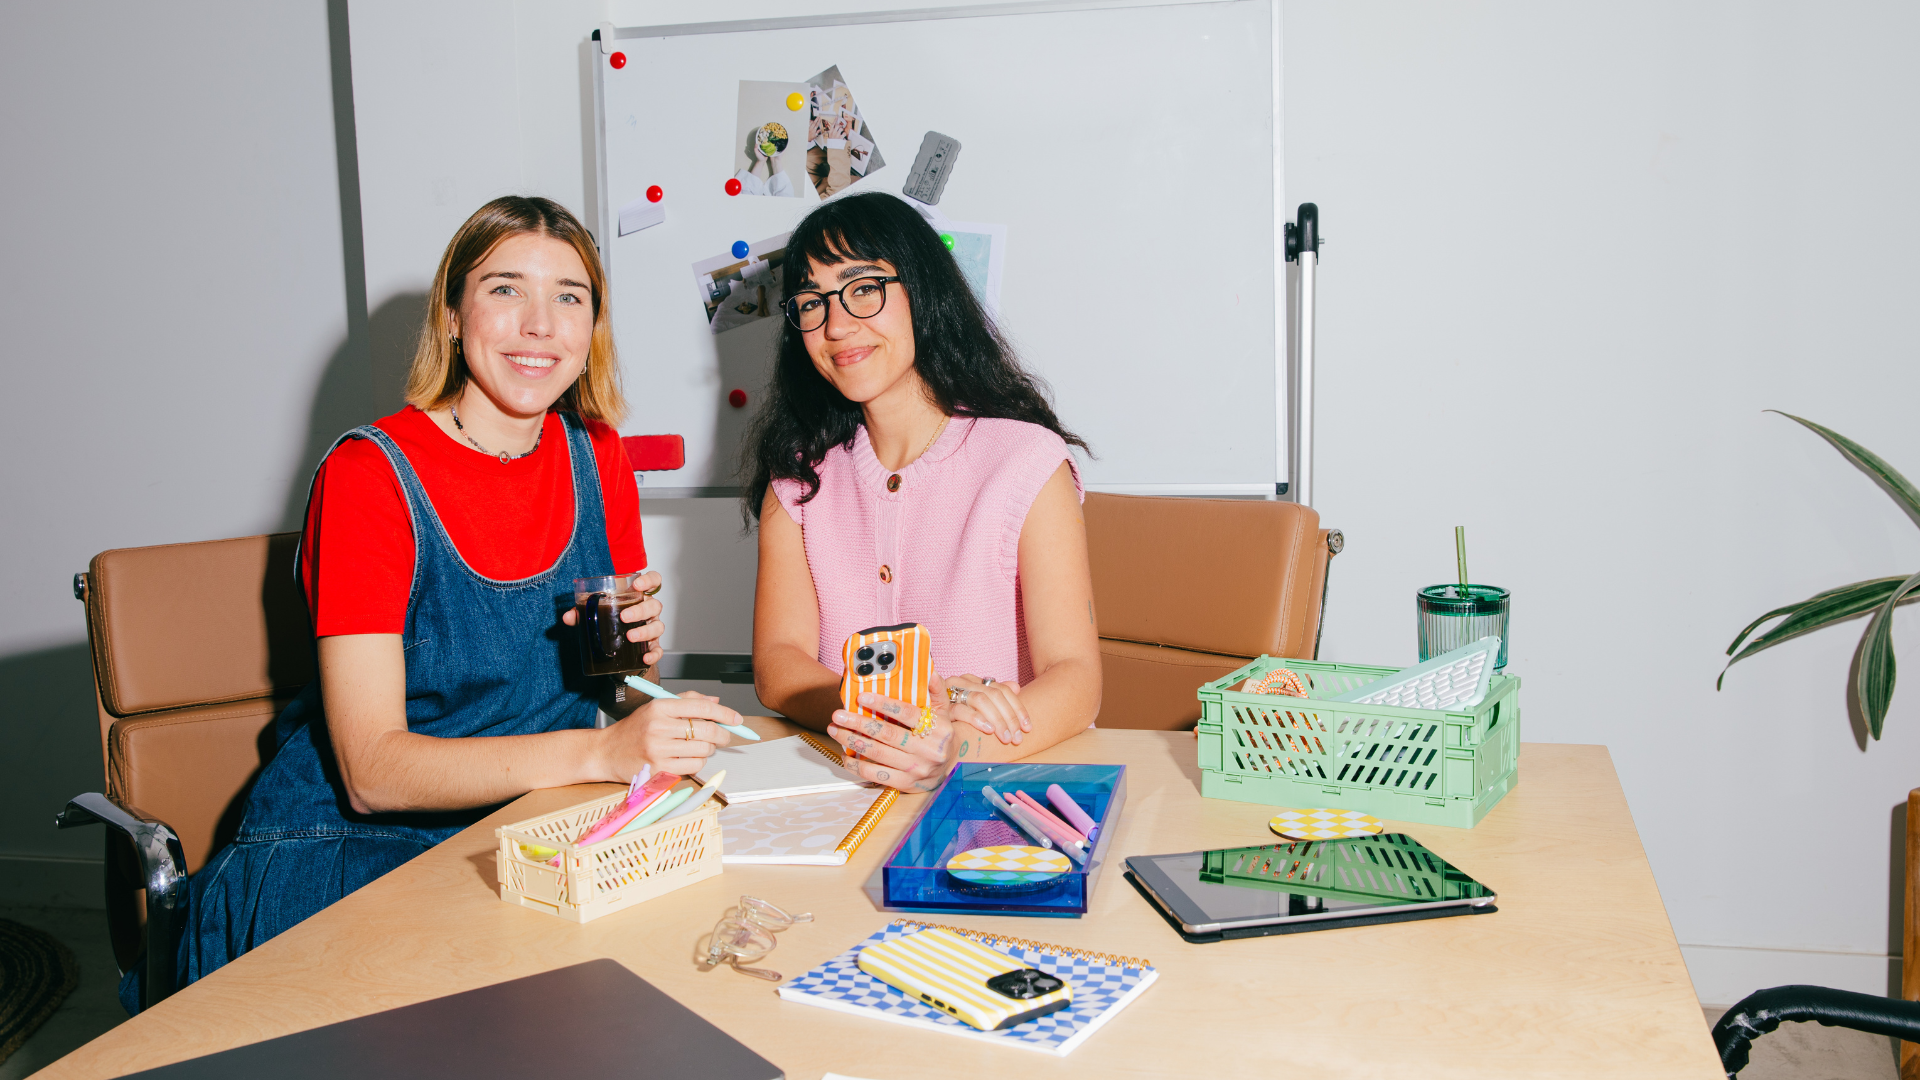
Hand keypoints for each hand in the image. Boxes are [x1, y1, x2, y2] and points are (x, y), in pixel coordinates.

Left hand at [560, 570, 663, 666]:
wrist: (620, 653)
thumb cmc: (613, 625)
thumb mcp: (597, 615)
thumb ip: (582, 613)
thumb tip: (568, 616)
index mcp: (637, 598)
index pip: (653, 581)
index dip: (649, 580)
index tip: (637, 585)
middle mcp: (648, 611)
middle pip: (654, 605)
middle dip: (640, 610)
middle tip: (624, 617)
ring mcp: (652, 628)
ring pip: (658, 626)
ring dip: (645, 631)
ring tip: (630, 636)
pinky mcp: (652, 646)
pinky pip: (658, 649)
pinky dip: (654, 653)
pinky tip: (645, 657)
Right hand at [600, 690, 739, 777]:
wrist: (606, 752)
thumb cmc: (634, 729)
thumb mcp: (656, 707)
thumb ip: (687, 701)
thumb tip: (716, 702)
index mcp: (659, 707)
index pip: (701, 707)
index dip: (724, 713)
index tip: (736, 719)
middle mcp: (658, 727)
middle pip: (706, 730)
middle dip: (722, 734)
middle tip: (725, 736)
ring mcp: (658, 749)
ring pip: (703, 750)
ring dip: (708, 749)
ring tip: (700, 747)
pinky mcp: (658, 769)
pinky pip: (693, 766)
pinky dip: (697, 762)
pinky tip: (689, 758)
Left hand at [828, 692, 964, 792]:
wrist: (950, 767)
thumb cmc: (940, 734)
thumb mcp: (943, 711)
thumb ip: (936, 690)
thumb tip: (929, 671)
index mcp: (938, 729)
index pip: (907, 714)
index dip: (883, 704)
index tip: (861, 697)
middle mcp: (928, 750)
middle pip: (887, 734)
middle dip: (859, 723)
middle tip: (839, 715)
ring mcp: (916, 769)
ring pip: (878, 753)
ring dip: (852, 741)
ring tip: (835, 730)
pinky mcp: (905, 784)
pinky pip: (875, 774)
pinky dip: (856, 765)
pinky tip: (845, 754)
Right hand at [943, 673, 1027, 745]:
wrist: (924, 728)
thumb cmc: (955, 721)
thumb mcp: (979, 711)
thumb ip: (997, 698)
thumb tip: (1016, 687)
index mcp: (974, 681)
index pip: (1002, 690)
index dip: (1018, 708)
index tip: (1028, 728)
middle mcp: (963, 682)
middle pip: (994, 694)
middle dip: (1010, 717)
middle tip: (1018, 737)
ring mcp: (950, 692)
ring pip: (981, 699)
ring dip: (997, 720)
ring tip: (1006, 737)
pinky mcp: (940, 706)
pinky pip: (960, 709)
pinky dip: (976, 719)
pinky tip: (988, 729)